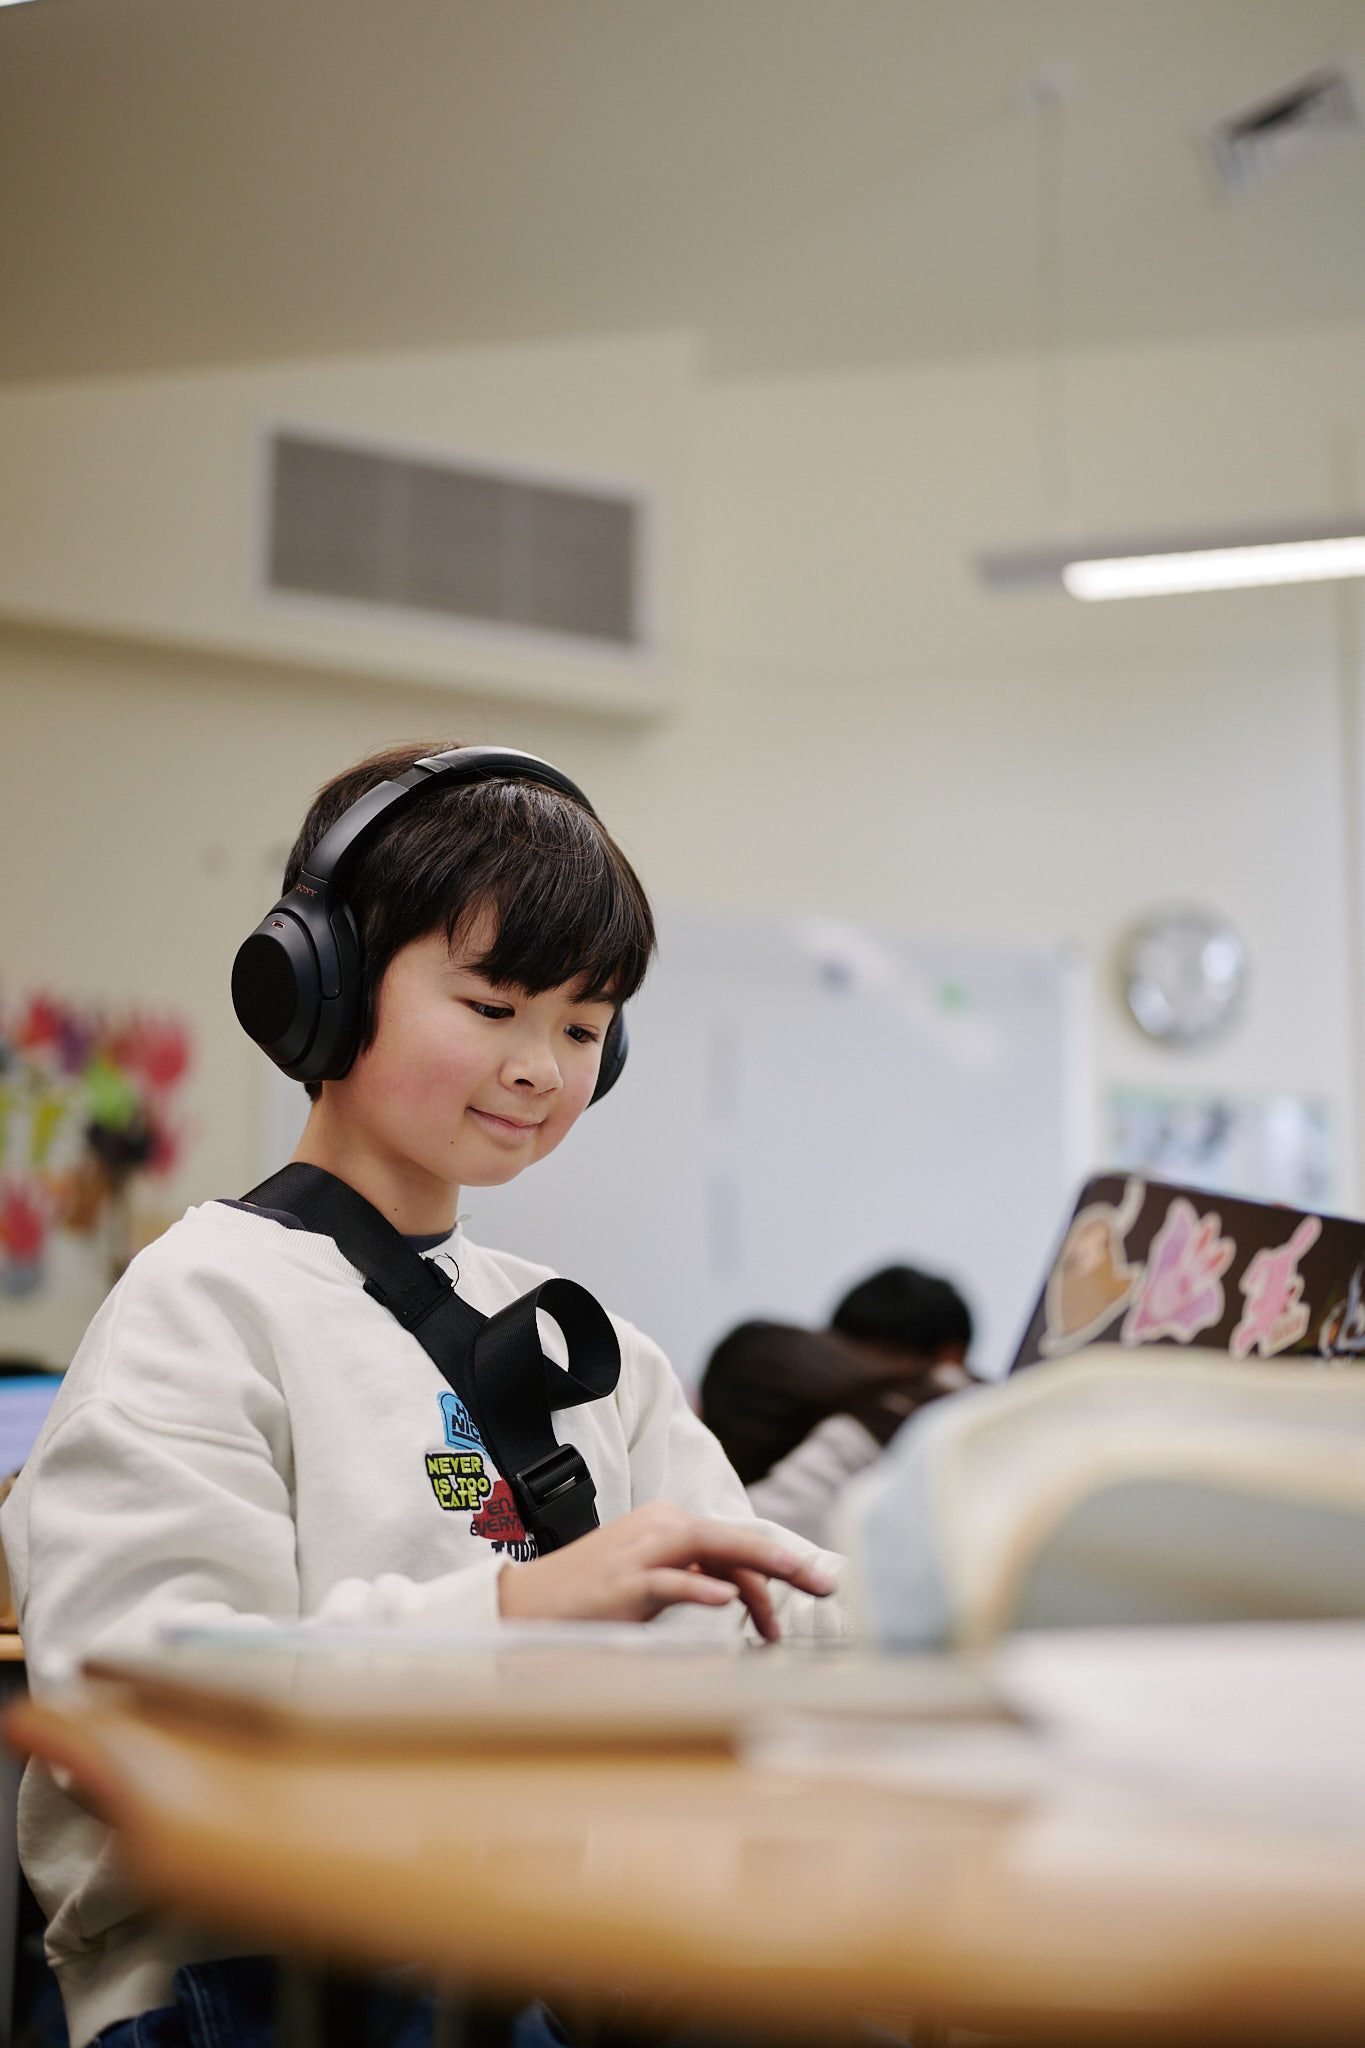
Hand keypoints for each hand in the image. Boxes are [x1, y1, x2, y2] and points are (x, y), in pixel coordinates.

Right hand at [497, 1500, 836, 1641]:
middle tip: (827, 1585)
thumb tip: (741, 1591)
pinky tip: (726, 1600)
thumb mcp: (652, 1583)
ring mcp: (639, 1553)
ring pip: (710, 1546)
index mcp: (667, 1523)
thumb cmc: (592, 1598)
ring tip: (796, 1577)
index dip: (776, 1567)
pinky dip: (699, 1587)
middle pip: (733, 1538)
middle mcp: (658, 1527)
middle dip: (786, 1561)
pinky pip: (668, 1581)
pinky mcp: (621, 1583)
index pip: (733, 1542)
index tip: (813, 1588)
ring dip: (758, 1564)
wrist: (525, 1605)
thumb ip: (693, 1577)